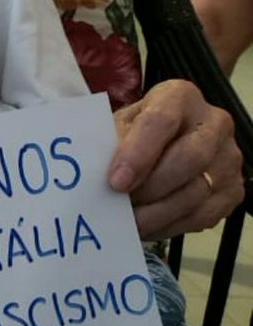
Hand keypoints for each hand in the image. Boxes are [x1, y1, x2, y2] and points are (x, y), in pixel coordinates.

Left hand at [109, 79, 242, 239]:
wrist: (171, 139)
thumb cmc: (136, 131)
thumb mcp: (120, 126)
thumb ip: (111, 143)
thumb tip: (91, 175)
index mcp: (180, 96)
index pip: (161, 121)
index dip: (138, 153)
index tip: (115, 182)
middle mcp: (214, 122)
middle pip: (188, 158)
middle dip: (149, 188)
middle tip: (120, 208)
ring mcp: (229, 157)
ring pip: (196, 193)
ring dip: (156, 214)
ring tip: (127, 224)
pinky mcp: (234, 190)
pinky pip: (203, 216)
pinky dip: (169, 226)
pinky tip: (147, 228)